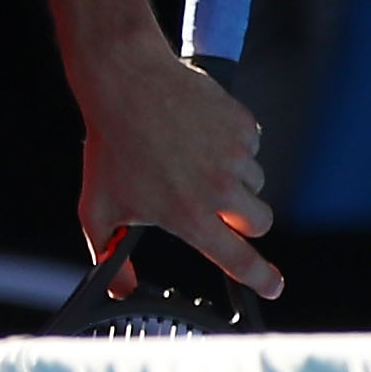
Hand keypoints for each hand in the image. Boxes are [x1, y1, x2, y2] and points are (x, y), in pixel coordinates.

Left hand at [70, 35, 277, 302]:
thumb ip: (110, 256)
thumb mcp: (97, 210)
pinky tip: (200, 135)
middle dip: (244, 221)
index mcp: (189, 215)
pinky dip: (233, 145)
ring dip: (234, 179)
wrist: (125, 83)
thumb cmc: (110, 146)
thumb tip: (121, 288)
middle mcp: (219, 189)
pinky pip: (252, 145)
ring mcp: (236, 155)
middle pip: (259, 222)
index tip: (273, 288)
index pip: (239, 259)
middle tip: (213, 204)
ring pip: (255, 182)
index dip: (261, 278)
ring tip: (192, 160)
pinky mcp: (244, 125)